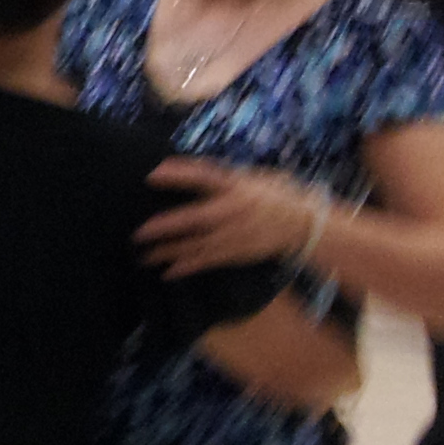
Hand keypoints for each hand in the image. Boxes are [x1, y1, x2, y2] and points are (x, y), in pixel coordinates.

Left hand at [140, 160, 329, 275]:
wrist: (305, 224)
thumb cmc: (275, 196)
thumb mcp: (254, 177)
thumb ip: (226, 177)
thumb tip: (192, 172)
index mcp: (237, 186)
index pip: (204, 177)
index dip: (179, 174)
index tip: (152, 174)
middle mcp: (234, 210)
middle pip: (195, 218)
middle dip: (166, 226)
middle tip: (138, 233)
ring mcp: (235, 234)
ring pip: (197, 245)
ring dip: (168, 252)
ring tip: (143, 256)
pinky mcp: (237, 252)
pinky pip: (208, 261)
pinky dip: (187, 267)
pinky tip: (167, 272)